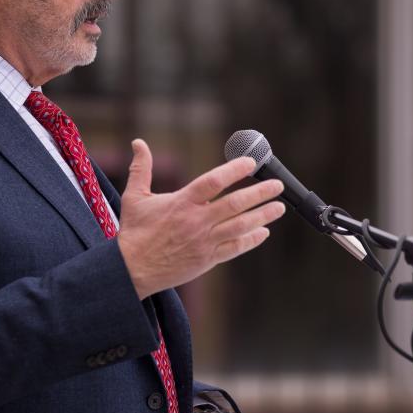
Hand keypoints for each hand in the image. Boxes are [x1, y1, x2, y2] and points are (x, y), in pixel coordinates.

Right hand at [117, 139, 284, 299]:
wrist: (133, 270)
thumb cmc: (134, 232)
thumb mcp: (134, 197)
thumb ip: (141, 169)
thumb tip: (138, 142)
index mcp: (182, 203)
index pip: (213, 182)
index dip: (234, 170)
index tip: (251, 162)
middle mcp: (196, 221)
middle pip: (235, 204)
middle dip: (260, 193)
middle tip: (277, 185)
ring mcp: (204, 241)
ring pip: (240, 226)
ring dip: (263, 215)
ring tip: (279, 207)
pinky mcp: (207, 259)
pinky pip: (235, 247)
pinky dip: (251, 240)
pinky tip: (263, 232)